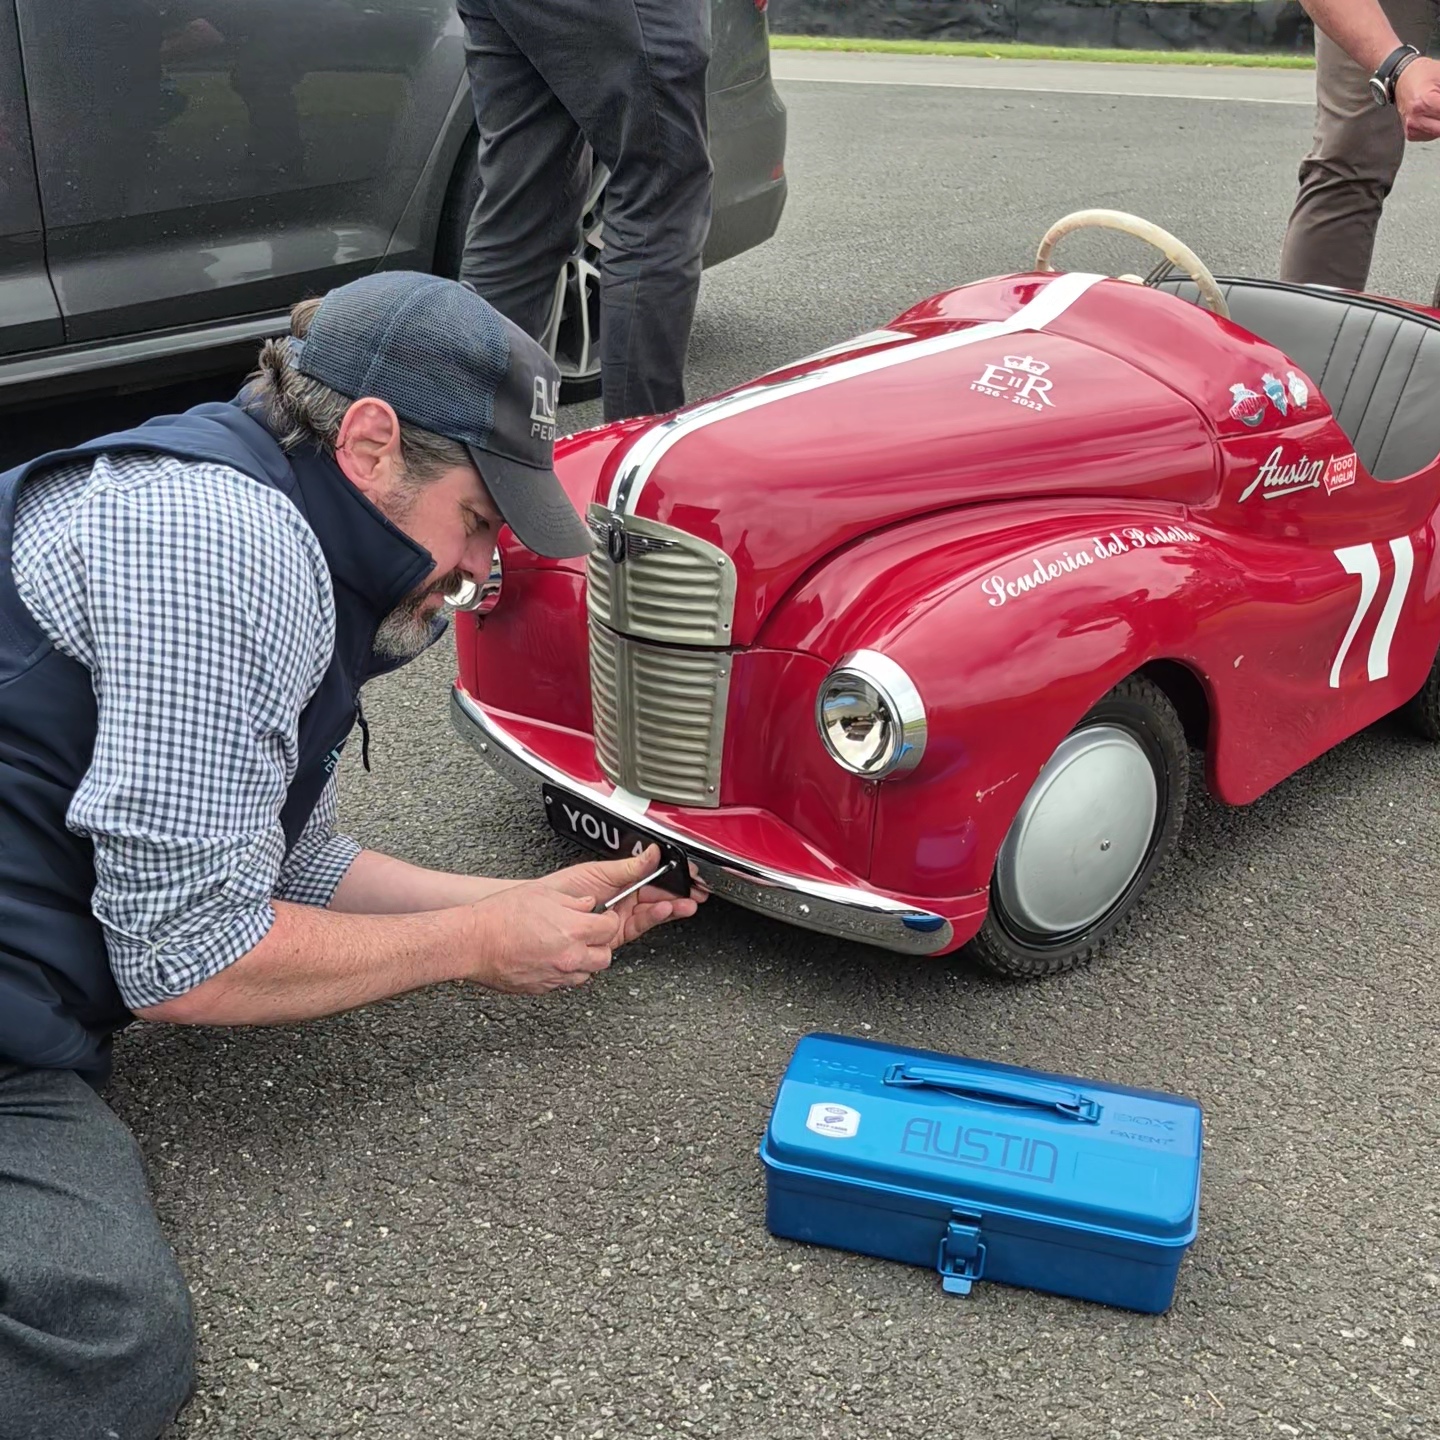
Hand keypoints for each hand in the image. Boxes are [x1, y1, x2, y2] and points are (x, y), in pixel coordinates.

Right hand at [467, 885, 622, 993]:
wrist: (472, 942)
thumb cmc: (499, 916)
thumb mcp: (541, 894)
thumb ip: (571, 900)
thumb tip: (587, 903)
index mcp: (572, 930)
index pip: (609, 929)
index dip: (608, 920)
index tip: (604, 917)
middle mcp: (568, 956)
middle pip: (604, 956)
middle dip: (600, 944)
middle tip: (590, 933)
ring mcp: (555, 975)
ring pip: (587, 974)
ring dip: (584, 961)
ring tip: (570, 947)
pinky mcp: (541, 988)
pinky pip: (564, 983)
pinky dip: (564, 972)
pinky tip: (552, 958)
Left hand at [540, 845, 705, 944]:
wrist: (539, 916)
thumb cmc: (561, 890)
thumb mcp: (597, 872)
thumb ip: (628, 866)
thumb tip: (652, 852)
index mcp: (620, 880)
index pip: (653, 876)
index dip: (672, 876)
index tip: (688, 873)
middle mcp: (623, 899)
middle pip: (658, 895)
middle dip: (679, 893)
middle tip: (696, 892)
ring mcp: (621, 917)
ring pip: (653, 911)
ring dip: (672, 907)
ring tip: (684, 903)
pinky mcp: (616, 935)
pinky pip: (641, 925)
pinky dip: (655, 918)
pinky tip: (665, 910)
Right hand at [1396, 58, 1439, 140]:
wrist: (1403, 79)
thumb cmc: (1423, 74)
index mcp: (1423, 103)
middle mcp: (1415, 119)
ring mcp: (1412, 128)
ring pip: (1439, 133)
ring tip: (1438, 107)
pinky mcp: (1411, 134)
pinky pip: (1432, 135)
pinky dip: (1438, 126)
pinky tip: (1437, 115)